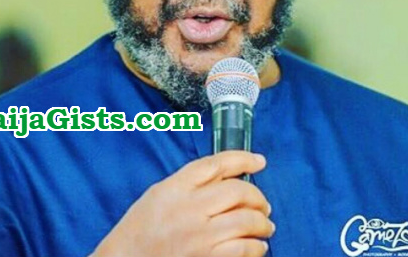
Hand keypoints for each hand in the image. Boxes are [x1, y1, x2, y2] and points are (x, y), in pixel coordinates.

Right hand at [91, 150, 273, 256]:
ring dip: (262, 223)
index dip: (244, 159)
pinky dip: (257, 247)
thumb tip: (228, 177)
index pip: (218, 164)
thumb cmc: (142, 226)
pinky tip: (258, 246)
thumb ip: (192, 181)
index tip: (260, 161)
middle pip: (238, 191)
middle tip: (263, 205)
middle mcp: (191, 207)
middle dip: (258, 197)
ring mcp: (200, 235)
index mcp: (178, 185)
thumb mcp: (162, 191)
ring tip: (265, 226)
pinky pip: (243, 249)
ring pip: (246, 220)